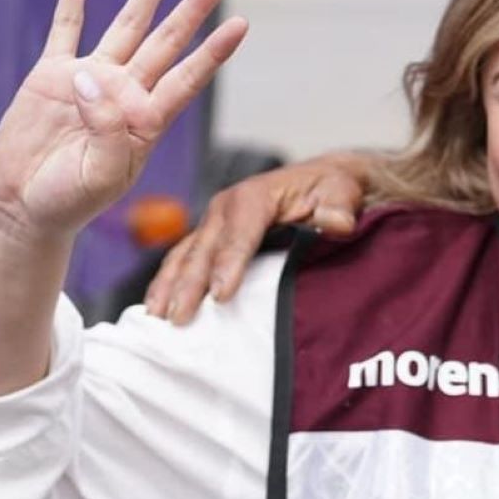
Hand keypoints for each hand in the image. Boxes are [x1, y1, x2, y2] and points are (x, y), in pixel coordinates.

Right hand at [0, 0, 244, 247]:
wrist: (21, 206)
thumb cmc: (68, 201)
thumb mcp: (100, 176)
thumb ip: (106, 129)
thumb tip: (91, 78)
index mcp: (146, 119)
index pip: (187, 78)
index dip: (213, 52)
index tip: (240, 24)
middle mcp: (126, 92)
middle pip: (167, 39)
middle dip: (194, 6)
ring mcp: (91, 78)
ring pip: (127, 23)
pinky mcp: (51, 74)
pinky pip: (66, 24)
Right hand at [145, 152, 374, 322]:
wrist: (319, 180)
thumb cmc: (329, 187)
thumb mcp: (341, 190)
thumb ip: (338, 207)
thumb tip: (337, 222)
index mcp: (254, 196)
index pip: (239, 234)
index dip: (229, 264)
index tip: (222, 295)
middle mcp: (225, 208)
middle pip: (204, 249)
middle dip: (189, 284)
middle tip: (178, 318)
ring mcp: (213, 223)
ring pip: (185, 255)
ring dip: (169, 286)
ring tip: (157, 317)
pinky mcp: (210, 237)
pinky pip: (183, 260)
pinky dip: (168, 282)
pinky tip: (158, 307)